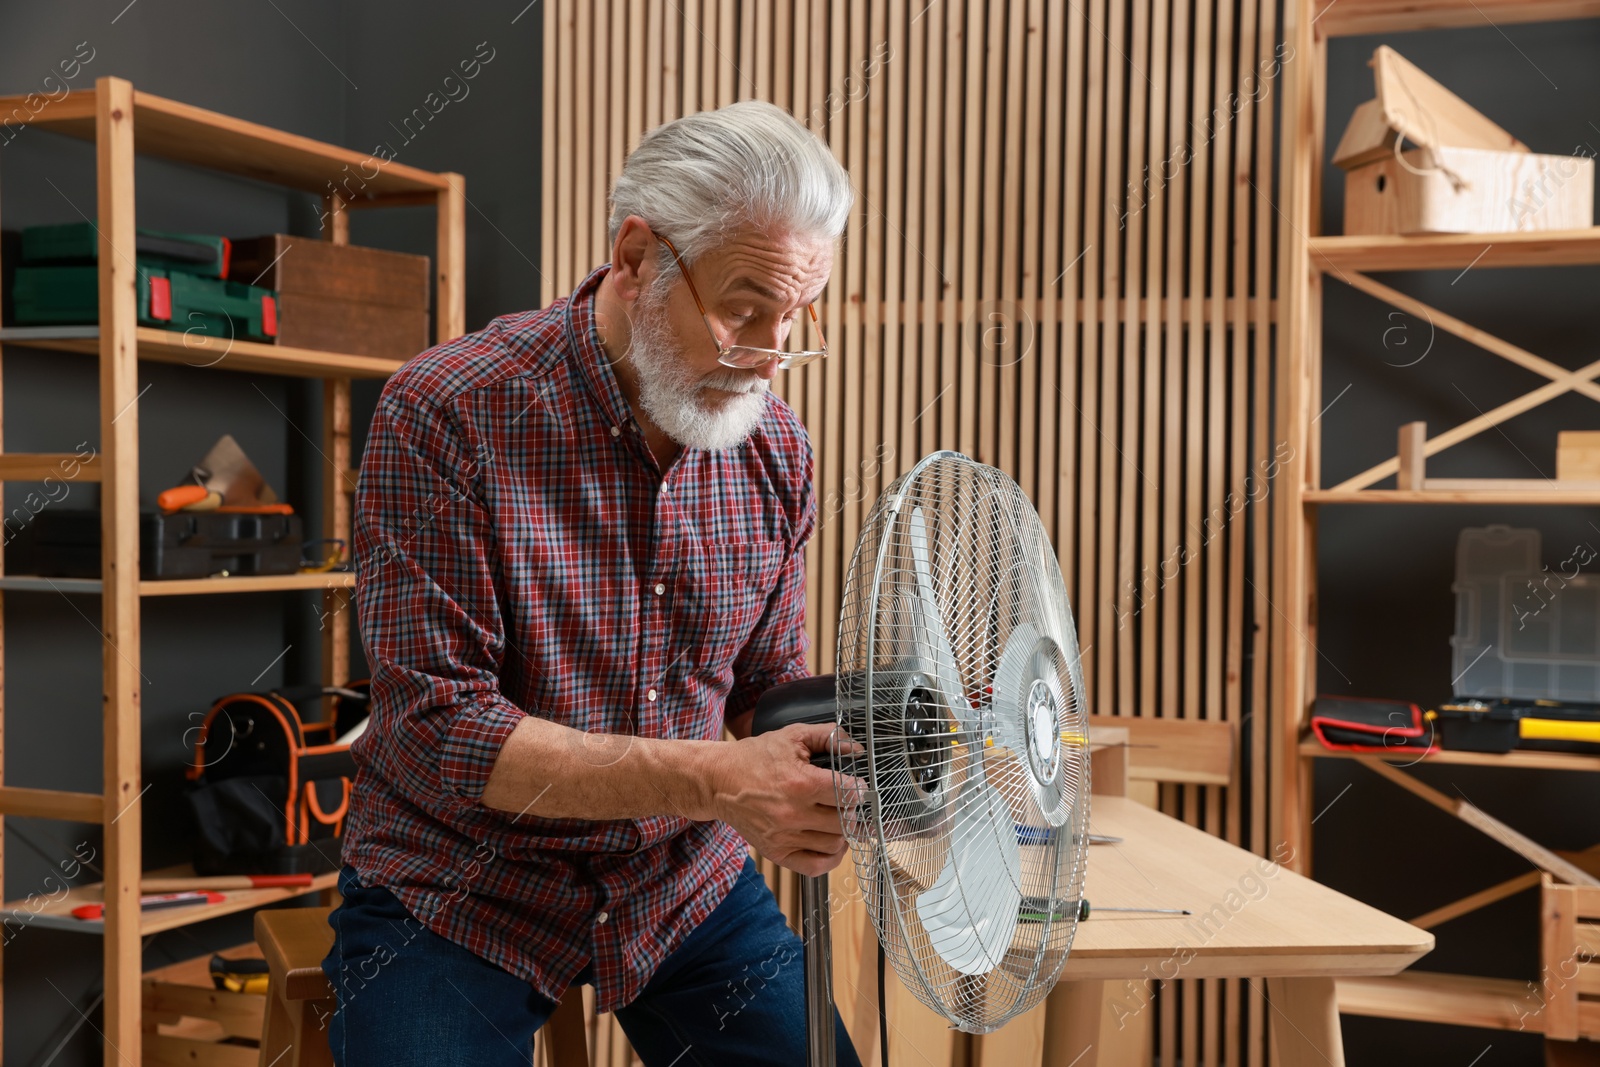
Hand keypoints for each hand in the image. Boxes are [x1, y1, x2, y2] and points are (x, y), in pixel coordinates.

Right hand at [706, 723, 864, 877]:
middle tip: (846, 804)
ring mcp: (784, 836)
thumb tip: (858, 749)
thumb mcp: (792, 736)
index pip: (848, 795)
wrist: (718, 781)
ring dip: (842, 833)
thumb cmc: (755, 757)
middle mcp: (793, 814)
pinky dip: (830, 858)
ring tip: (837, 820)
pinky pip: (815, 866)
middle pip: (845, 822)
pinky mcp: (777, 852)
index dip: (858, 790)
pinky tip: (830, 842)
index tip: (856, 787)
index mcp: (800, 783)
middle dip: (852, 811)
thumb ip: (828, 737)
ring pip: (834, 844)